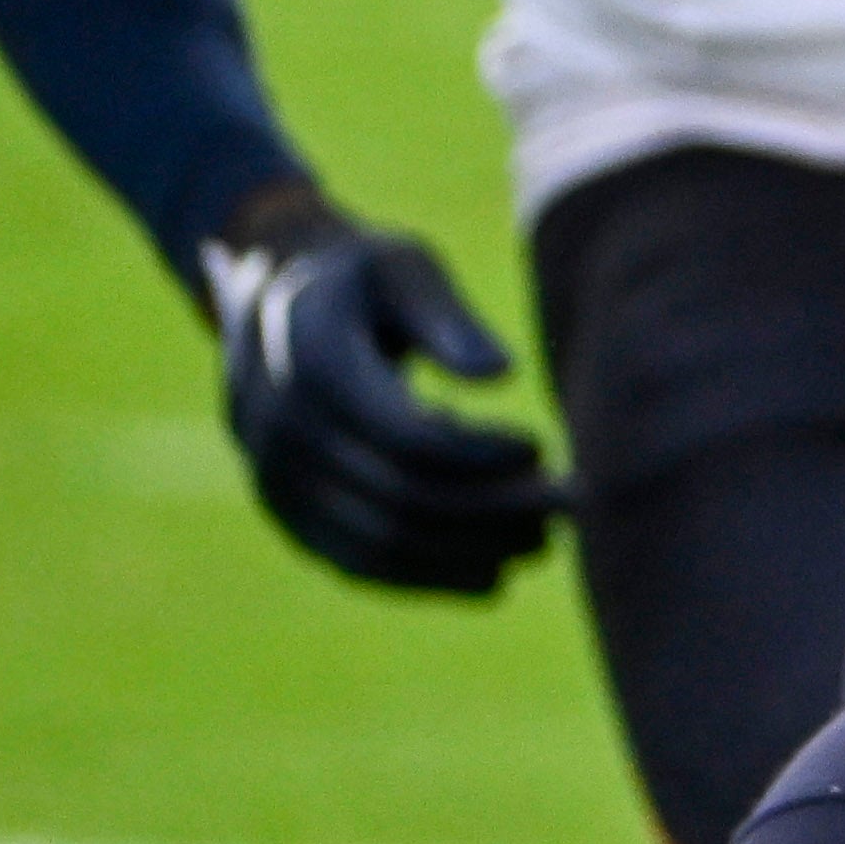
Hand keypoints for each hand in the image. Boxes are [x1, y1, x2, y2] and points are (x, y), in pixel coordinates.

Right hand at [202, 185, 564, 594]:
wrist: (273, 306)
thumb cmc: (362, 278)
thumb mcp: (403, 267)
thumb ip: (447, 318)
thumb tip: (500, 373)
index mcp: (307, 359)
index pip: (407, 436)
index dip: (482, 455)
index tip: (543, 447)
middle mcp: (277, 428)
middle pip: (401, 496)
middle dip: (495, 509)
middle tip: (571, 503)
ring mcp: (273, 478)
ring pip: (380, 542)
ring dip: (469, 551)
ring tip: (542, 541)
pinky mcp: (286, 513)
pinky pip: (356, 562)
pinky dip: (427, 576)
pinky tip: (491, 573)